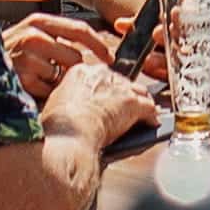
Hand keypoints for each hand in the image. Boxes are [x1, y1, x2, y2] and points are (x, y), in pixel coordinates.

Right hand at [6, 12, 113, 90]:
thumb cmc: (6, 56)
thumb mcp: (30, 38)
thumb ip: (56, 39)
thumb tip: (93, 52)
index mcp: (38, 21)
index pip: (79, 29)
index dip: (99, 44)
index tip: (111, 57)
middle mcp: (33, 35)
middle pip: (75, 57)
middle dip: (76, 72)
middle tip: (67, 79)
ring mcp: (27, 56)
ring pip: (63, 75)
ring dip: (58, 84)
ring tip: (40, 81)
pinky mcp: (22, 78)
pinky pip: (48, 91)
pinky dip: (44, 94)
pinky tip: (30, 89)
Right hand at [45, 59, 162, 145]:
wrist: (69, 136)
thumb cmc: (58, 127)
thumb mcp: (57, 106)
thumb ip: (69, 101)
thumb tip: (72, 108)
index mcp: (80, 73)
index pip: (100, 77)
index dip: (105, 90)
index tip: (107, 99)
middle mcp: (102, 74)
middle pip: (121, 82)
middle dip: (125, 95)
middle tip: (126, 108)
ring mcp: (119, 88)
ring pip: (138, 91)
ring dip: (141, 103)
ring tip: (143, 114)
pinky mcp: (132, 103)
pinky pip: (149, 108)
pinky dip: (151, 117)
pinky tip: (152, 125)